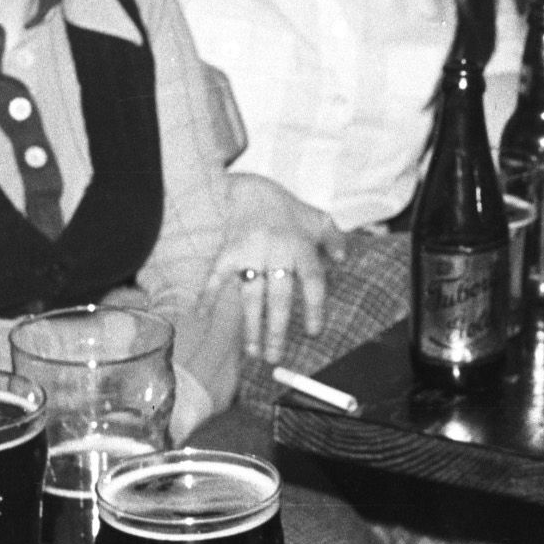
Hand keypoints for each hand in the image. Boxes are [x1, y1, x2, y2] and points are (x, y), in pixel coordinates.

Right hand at [202, 174, 339, 364]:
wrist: (248, 186)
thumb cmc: (284, 207)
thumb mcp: (315, 217)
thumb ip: (333, 237)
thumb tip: (344, 258)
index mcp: (300, 246)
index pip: (312, 282)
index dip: (314, 308)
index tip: (313, 332)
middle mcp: (277, 251)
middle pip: (279, 298)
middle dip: (278, 330)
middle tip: (276, 357)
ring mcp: (250, 252)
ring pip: (251, 296)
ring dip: (251, 326)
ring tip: (252, 351)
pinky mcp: (227, 250)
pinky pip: (216, 276)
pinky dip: (206, 295)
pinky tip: (199, 315)